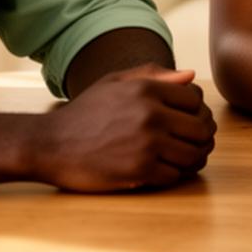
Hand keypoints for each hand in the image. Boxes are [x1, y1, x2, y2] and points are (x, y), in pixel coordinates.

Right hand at [31, 66, 215, 191]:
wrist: (50, 144)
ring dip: (192, 159)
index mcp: (146, 89)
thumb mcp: (113, 82)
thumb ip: (153, 75)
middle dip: (201, 137)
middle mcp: (150, 114)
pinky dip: (173, 175)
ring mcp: (147, 143)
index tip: (187, 121)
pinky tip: (162, 171)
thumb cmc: (83, 113)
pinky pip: (175, 175)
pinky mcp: (140, 170)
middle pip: (201, 128)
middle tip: (192, 144)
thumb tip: (190, 76)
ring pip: (193, 154)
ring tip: (182, 159)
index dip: (196, 111)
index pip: (195, 99)